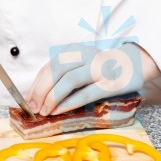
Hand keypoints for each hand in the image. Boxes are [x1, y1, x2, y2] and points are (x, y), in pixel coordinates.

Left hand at [26, 42, 160, 115]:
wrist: (132, 64)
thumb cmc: (99, 67)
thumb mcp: (79, 64)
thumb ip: (61, 74)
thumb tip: (37, 95)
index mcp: (74, 50)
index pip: (49, 66)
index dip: (36, 84)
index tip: (27, 100)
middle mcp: (86, 54)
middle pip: (57, 70)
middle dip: (41, 90)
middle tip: (33, 108)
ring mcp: (99, 68)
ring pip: (70, 80)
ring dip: (53, 97)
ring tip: (44, 111)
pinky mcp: (111, 83)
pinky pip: (86, 93)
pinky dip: (69, 102)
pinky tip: (58, 111)